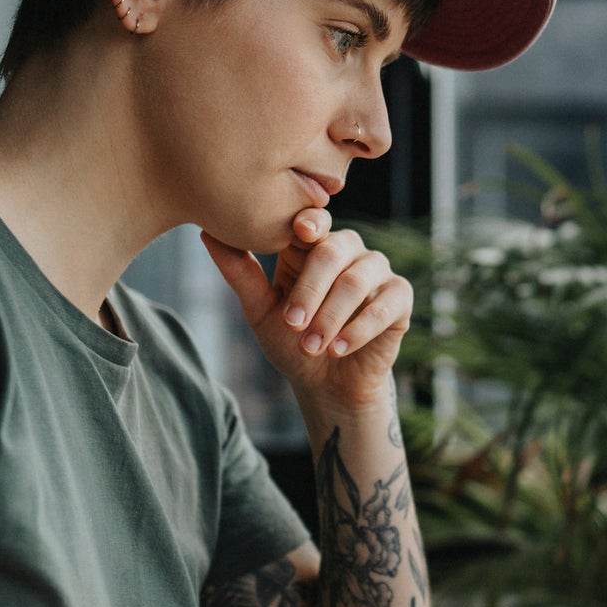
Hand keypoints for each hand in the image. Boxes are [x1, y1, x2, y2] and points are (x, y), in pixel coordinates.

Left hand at [201, 211, 410, 414]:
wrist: (327, 384)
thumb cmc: (293, 342)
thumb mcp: (260, 310)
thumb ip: (240, 273)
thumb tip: (206, 232)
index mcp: (314, 245)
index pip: (313, 222)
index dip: (309, 223)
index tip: (300, 233)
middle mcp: (349, 251)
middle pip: (333, 252)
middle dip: (310, 290)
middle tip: (292, 325)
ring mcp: (377, 272)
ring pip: (357, 281)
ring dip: (331, 316)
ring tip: (313, 347)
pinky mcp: (400, 298)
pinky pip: (385, 305)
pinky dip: (359, 329)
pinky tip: (339, 349)